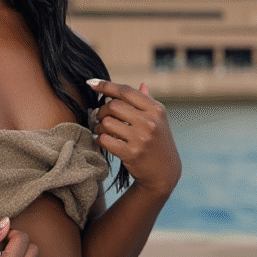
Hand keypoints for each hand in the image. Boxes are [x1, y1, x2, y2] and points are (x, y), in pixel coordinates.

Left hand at [87, 80, 181, 197]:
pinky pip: (105, 140)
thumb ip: (148, 102)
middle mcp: (150, 122)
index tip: (92, 84)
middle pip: (113, 106)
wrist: (164, 172)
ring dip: (99, 126)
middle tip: (100, 116)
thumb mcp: (158, 120)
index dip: (106, 86)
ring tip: (101, 130)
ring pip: (107, 122)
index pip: (126, 91)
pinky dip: (99, 139)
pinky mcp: (131, 154)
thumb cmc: (158, 142)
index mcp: (156, 110)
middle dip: (102, 110)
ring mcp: (141, 139)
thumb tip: (141, 84)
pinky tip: (101, 140)